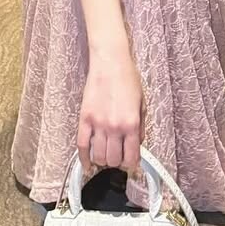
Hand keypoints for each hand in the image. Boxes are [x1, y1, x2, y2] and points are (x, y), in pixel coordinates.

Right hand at [77, 52, 144, 177]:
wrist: (110, 62)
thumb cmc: (127, 78)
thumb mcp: (142, 103)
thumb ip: (141, 127)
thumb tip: (137, 144)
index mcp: (131, 124)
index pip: (131, 157)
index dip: (132, 163)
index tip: (131, 162)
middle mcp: (115, 127)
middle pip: (114, 160)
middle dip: (117, 162)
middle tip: (118, 155)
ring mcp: (98, 124)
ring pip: (99, 156)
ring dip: (103, 160)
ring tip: (106, 154)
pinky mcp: (84, 118)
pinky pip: (82, 145)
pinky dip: (84, 159)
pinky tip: (88, 164)